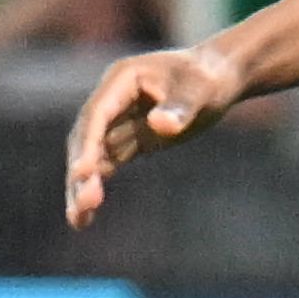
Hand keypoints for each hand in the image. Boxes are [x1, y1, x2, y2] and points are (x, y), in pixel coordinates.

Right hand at [67, 40, 257, 222]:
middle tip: (84, 204)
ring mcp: (117, 121)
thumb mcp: (200, 90)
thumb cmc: (210, 78)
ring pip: (92, 157)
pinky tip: (84, 218)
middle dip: (83, 171)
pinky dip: (95, 188)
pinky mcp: (128, 140)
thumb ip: (181, 107)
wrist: (220, 76)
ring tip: (78, 221)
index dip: (88, 144)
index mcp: (121, 80)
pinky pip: (105, 166)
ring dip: (82, 186)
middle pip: (87, 138)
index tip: (83, 172)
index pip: (97, 115)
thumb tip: (160, 125)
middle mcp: (111, 101)